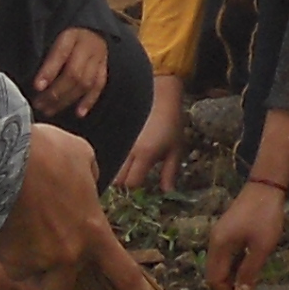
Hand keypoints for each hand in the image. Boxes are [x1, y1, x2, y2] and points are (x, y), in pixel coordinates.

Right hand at [0, 126, 158, 289]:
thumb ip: (88, 175)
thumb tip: (83, 182)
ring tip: (3, 250)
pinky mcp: (2, 261)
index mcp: (92, 230)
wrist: (1, 154)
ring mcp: (34, 261)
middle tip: (30, 269)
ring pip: (26, 289)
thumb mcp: (80, 155)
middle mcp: (66, 254)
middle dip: (48, 289)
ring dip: (18, 280)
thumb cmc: (44, 150)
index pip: (124, 273)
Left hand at [33, 25, 110, 120]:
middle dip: (55, 92)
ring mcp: (99, 57)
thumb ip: (42, 50)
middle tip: (39, 104)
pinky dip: (89, 100)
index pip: (60, 54)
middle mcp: (87, 46)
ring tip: (50, 110)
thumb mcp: (51, 32)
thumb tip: (31, 77)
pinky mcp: (104, 67)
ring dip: (67, 100)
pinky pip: (98, 86)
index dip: (49, 71)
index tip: (37, 87)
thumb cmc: (64, 30)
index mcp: (71, 35)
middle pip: (74, 73)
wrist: (89, 24)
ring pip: (86, 83)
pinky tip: (78, 113)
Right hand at [115, 76, 186, 190]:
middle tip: (135, 182)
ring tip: (130, 171)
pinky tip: (125, 158)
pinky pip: (112, 153)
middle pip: (117, 179)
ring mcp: (121, 141)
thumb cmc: (172, 124)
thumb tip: (167, 193)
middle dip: (124, 185)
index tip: (143, 188)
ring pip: (112, 166)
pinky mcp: (117, 134)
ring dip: (119, 173)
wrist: (161, 96)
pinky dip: (116, 160)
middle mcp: (129, 150)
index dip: (136, 189)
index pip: (131, 183)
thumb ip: (170, 173)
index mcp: (145, 155)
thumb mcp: (176, 150)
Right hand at [205, 177, 288, 289]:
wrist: (264, 187)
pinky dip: (230, 268)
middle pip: (212, 273)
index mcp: (219, 247)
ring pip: (217, 265)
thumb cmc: (264, 217)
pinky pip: (223, 256)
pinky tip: (243, 273)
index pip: (215, 279)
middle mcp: (214, 242)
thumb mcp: (261, 247)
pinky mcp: (226, 231)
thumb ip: (249, 271)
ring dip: (227, 280)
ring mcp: (219, 235)